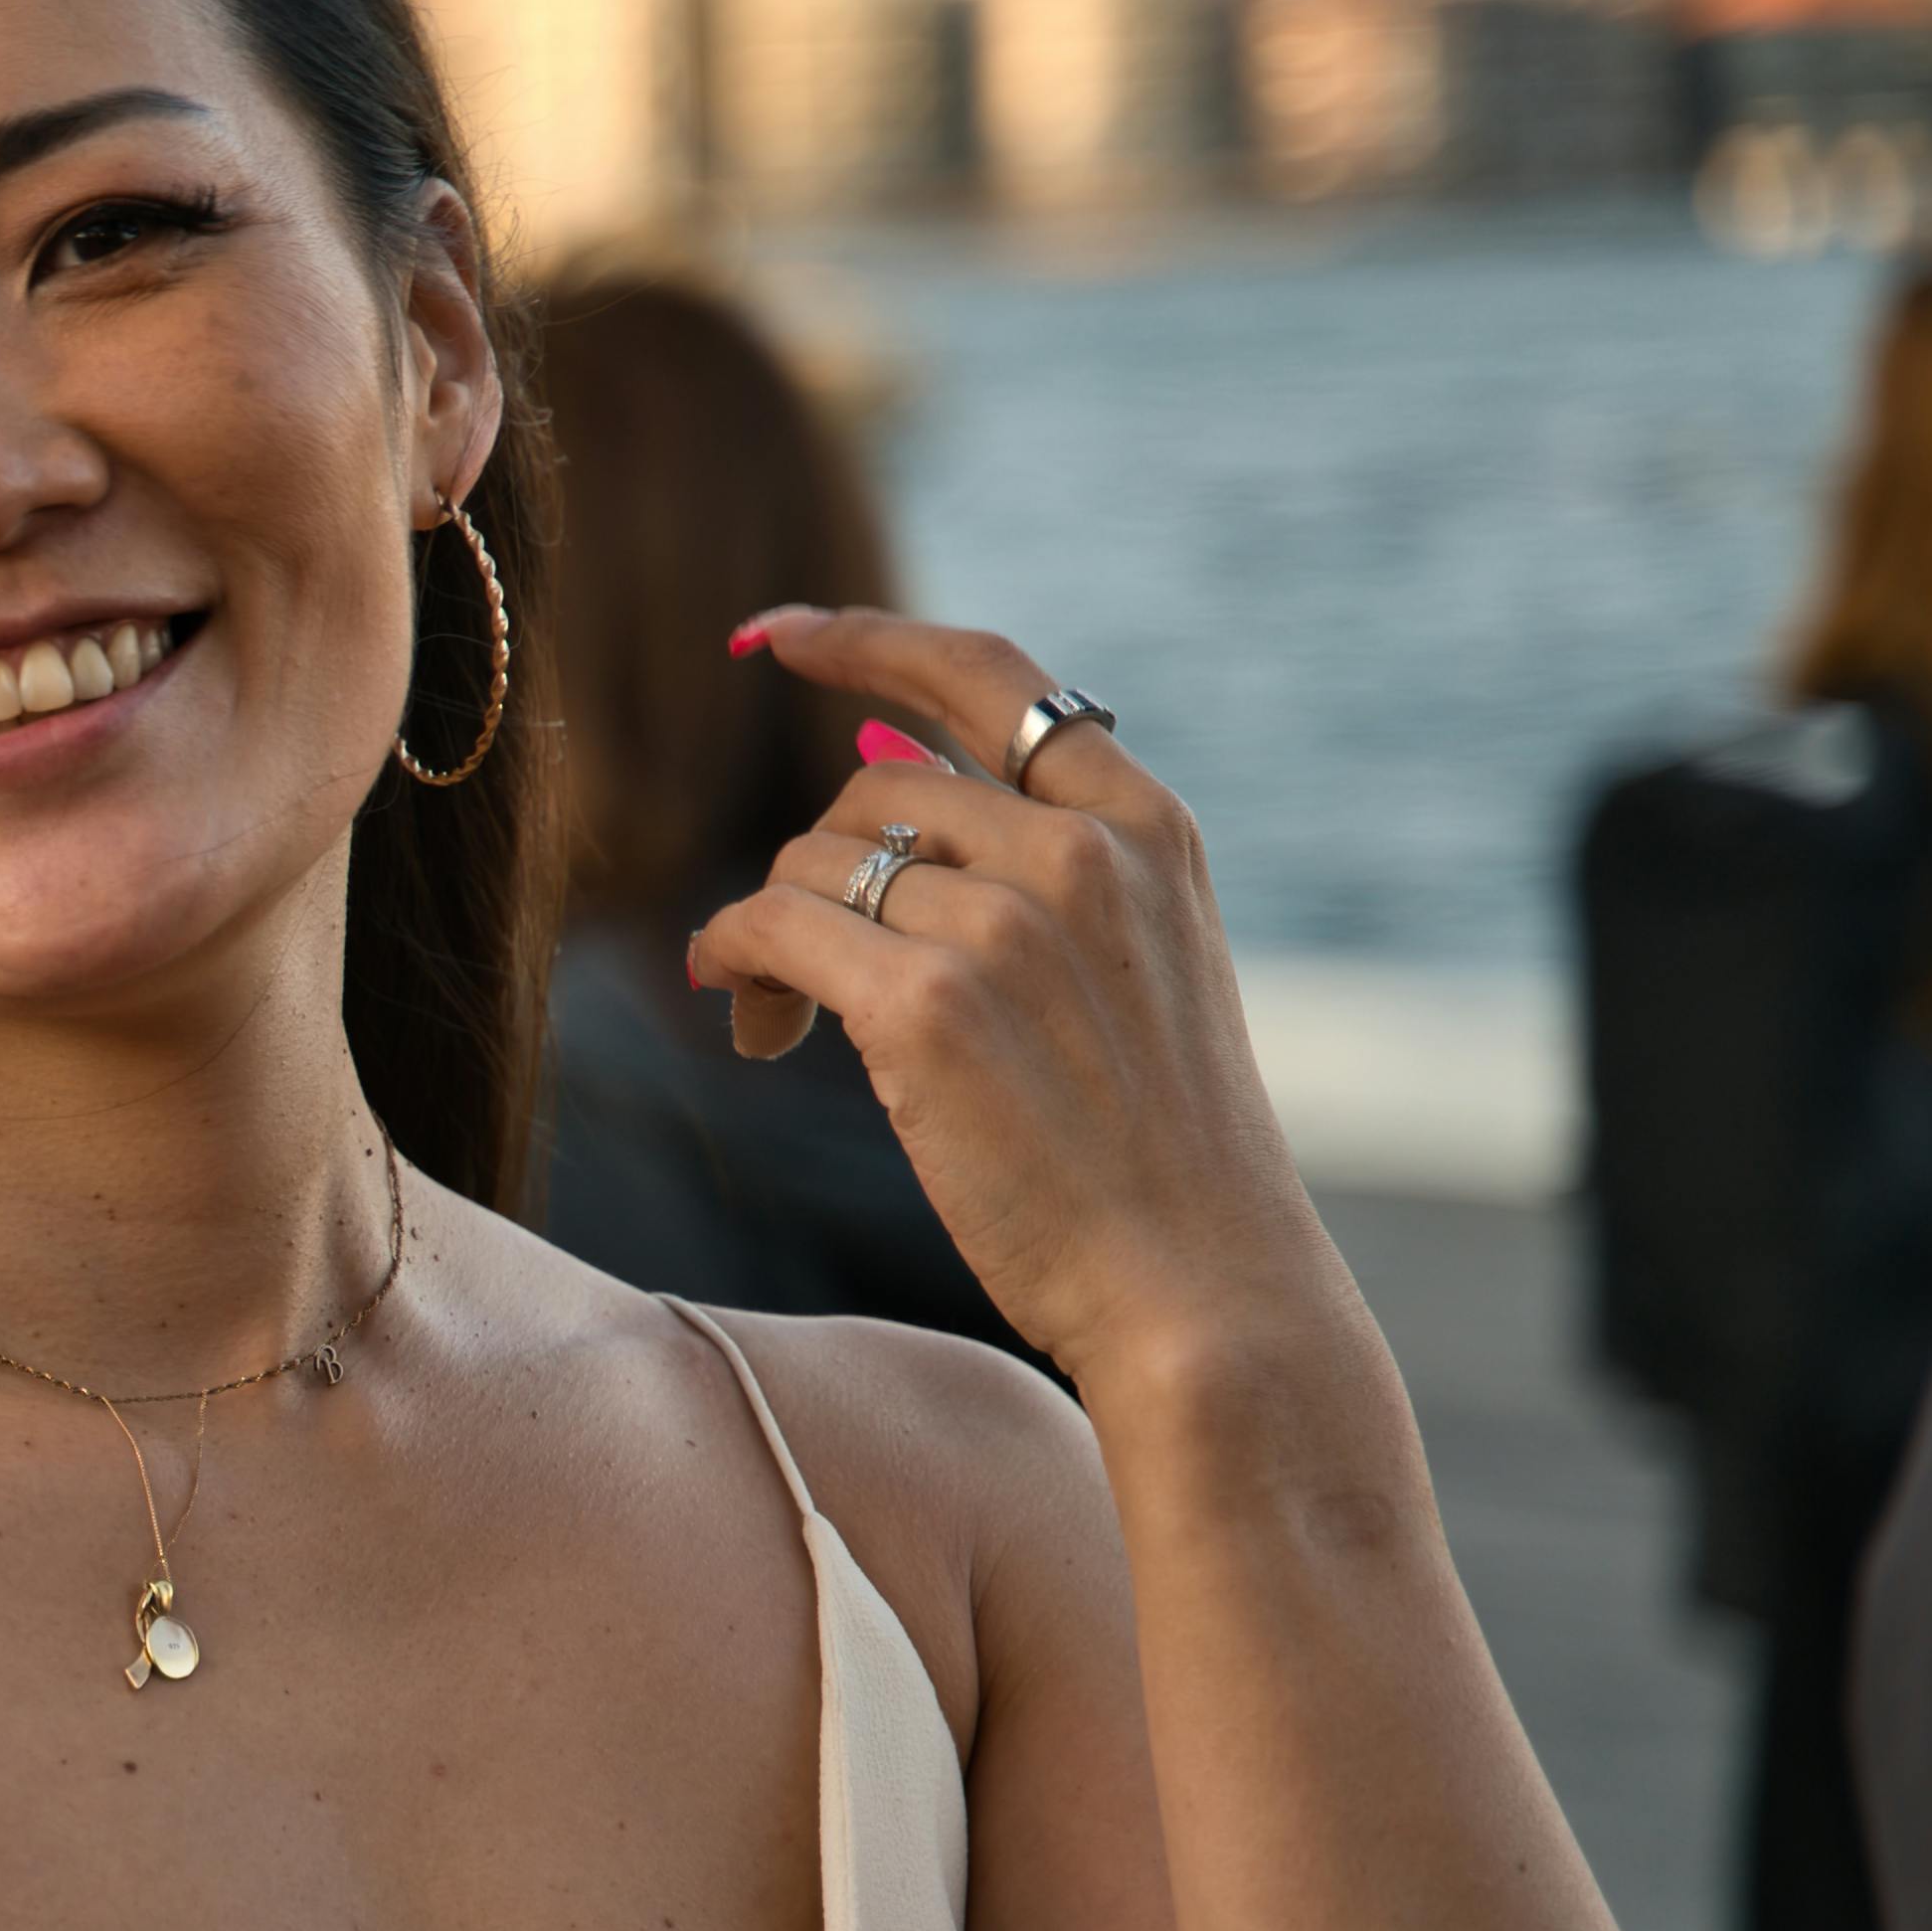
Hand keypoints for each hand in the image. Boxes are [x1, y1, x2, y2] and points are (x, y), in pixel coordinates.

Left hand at [683, 607, 1338, 1390]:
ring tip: (773, 1019)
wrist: (1203, 1293)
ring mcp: (1006, 925)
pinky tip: (740, 1015)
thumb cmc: (1157, 1153)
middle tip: (787, 969)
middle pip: (869, 790)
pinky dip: (728, 959)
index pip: (992, 675)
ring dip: (766, 933)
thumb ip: (1036, 858)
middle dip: (812, 868)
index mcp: (1148, 826)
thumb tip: (876, 759)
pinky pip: (767, 928)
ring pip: (810, 862)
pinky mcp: (927, 1007)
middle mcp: (1081, 852)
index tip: (780, 636)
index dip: (871, 640)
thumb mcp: (1141, 965)